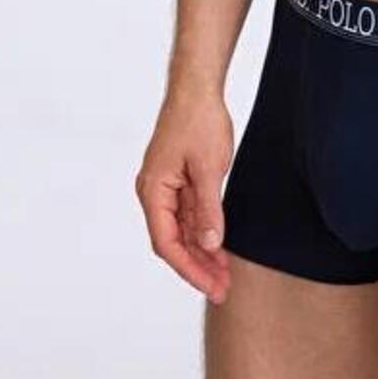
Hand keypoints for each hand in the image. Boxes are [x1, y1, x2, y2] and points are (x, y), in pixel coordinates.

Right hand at [135, 90, 234, 301]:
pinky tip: (219, 249)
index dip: (189, 268)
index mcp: (153, 191)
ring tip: (224, 275)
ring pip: (181, 232)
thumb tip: (210, 245)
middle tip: (223, 289)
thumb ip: (209, 210)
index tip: (211, 286)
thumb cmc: (198, 121)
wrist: (197, 89)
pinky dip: (203, 233)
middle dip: (197, 267)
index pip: (166, 242)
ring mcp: (165, 188)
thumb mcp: (209, 168)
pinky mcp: (178, 182)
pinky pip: (188, 216)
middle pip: (172, 242)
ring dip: (201, 253)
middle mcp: (154, 193)